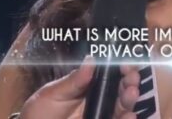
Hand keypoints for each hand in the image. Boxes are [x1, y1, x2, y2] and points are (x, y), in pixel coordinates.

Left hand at [19, 55, 140, 118]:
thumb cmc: (39, 114)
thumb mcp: (52, 94)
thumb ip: (73, 80)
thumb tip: (92, 59)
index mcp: (87, 87)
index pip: (108, 74)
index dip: (119, 66)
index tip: (125, 62)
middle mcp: (98, 102)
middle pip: (120, 89)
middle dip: (130, 81)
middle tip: (132, 77)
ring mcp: (101, 115)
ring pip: (123, 107)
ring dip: (131, 99)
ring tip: (132, 92)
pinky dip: (127, 118)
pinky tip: (130, 115)